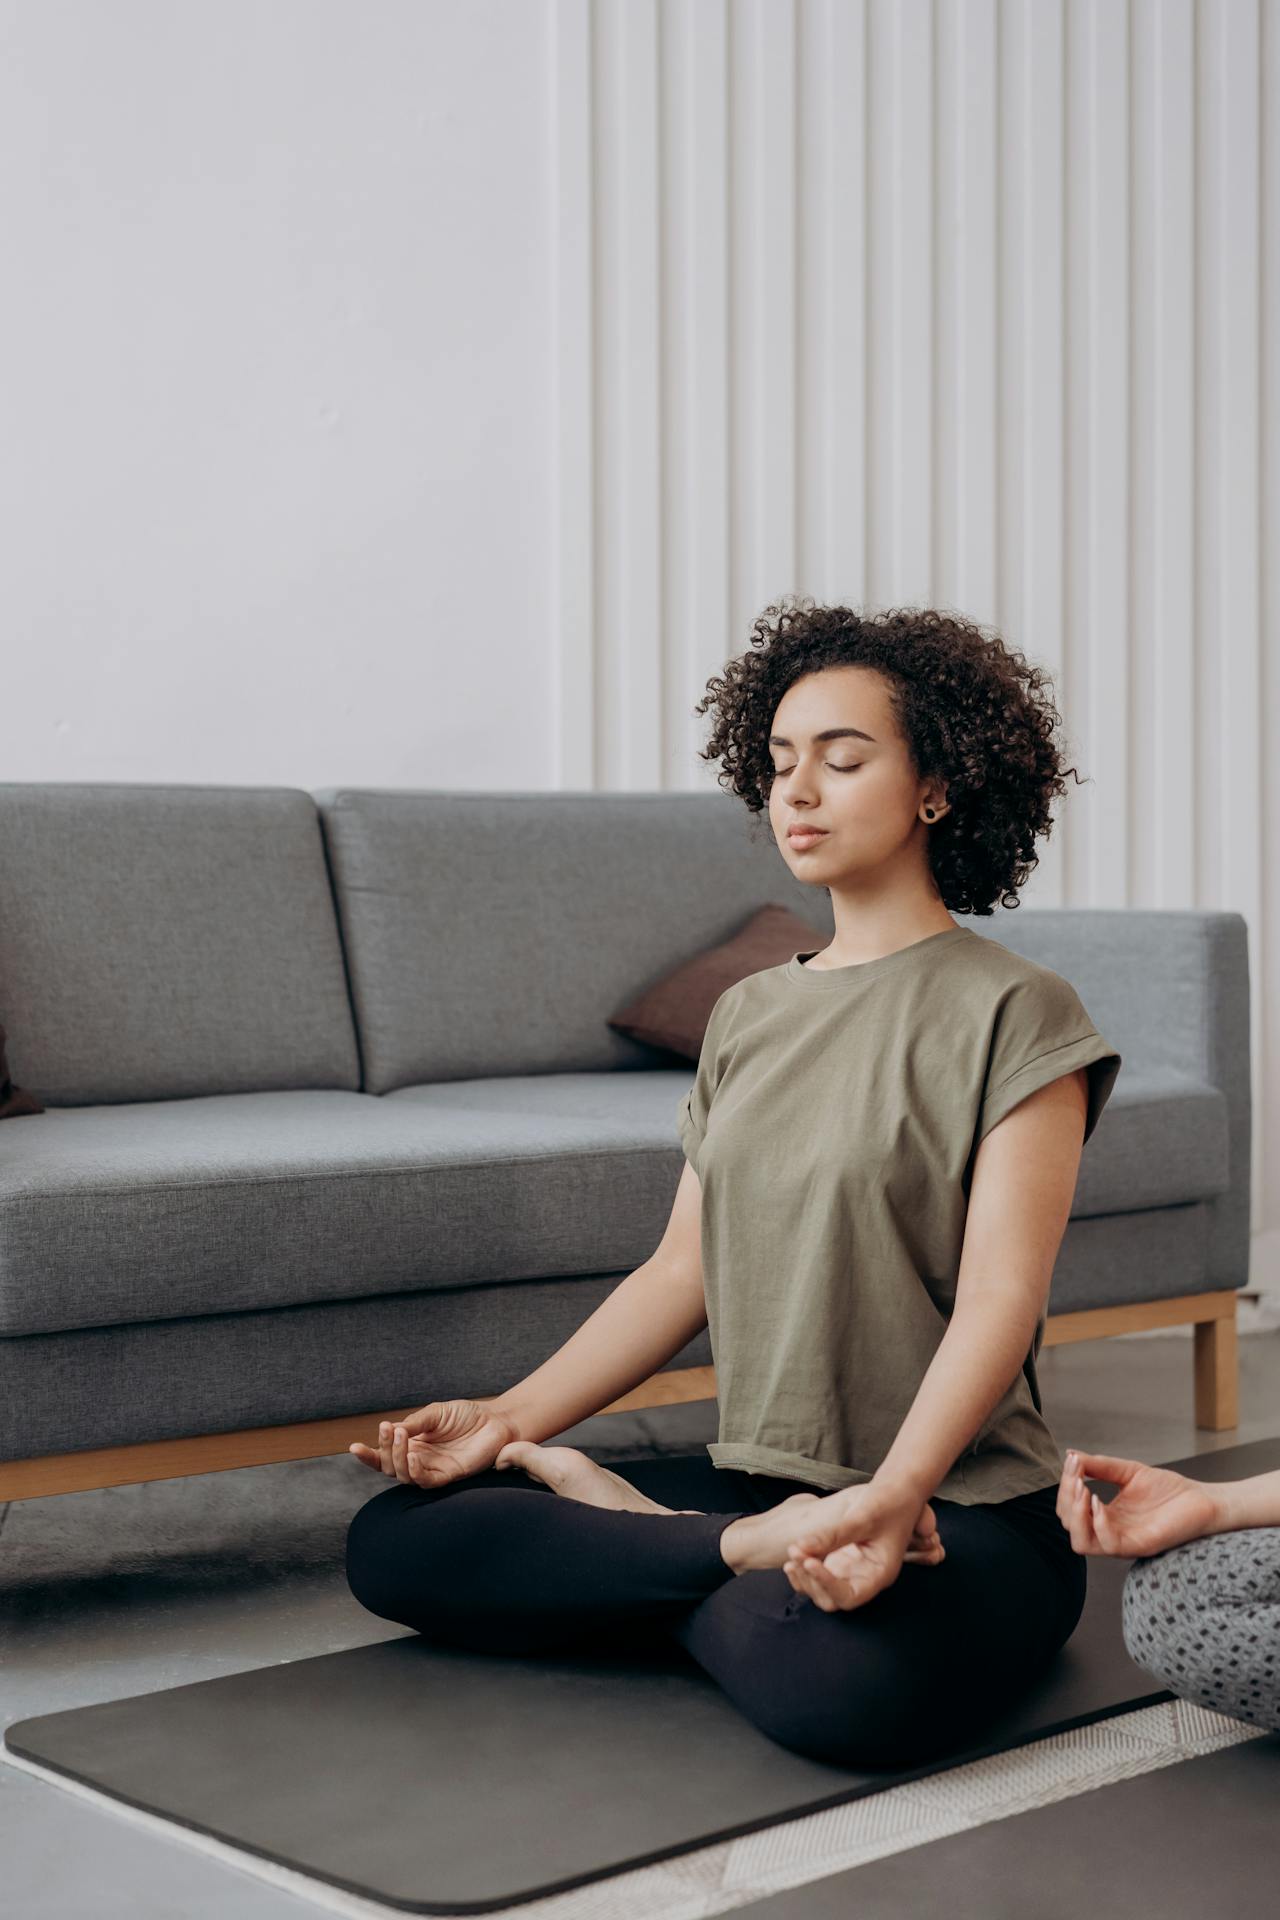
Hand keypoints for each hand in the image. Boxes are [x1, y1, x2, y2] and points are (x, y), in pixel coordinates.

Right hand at [348, 1397, 519, 1488]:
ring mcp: (432, 1470)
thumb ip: (414, 1423)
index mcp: (412, 1445)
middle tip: (390, 1430)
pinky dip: (416, 1471)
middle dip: (384, 1449)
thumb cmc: (465, 1416)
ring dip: (398, 1459)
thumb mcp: (434, 1413)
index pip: (385, 1456)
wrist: (494, 1421)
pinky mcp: (448, 1477)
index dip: (369, 1455)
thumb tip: (392, 1430)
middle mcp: (419, 1460)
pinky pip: (426, 1481)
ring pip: (404, 1476)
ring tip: (401, 1438)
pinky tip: (413, 1457)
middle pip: (390, 1466)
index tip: (353, 1447)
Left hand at [780, 1481, 933, 1611]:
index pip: (849, 1596)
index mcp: (879, 1573)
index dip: (827, 1585)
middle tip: (795, 1553)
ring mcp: (852, 1569)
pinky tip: (795, 1552)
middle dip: (811, 1581)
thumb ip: (833, 1535)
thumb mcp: (863, 1517)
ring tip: (792, 1552)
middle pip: (833, 1598)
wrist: (898, 1488)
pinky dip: (806, 1567)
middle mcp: (865, 1577)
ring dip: (805, 1576)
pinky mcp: (842, 1558)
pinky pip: (820, 1573)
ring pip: (824, 1589)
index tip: (809, 1562)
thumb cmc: (889, 1502)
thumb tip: (800, 1547)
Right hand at [1058, 1449, 1222, 1558]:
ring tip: (1082, 1489)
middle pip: (1069, 1526)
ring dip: (1075, 1515)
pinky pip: (1108, 1544)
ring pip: (1081, 1543)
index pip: (1070, 1509)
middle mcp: (1110, 1532)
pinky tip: (1099, 1501)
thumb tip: (1070, 1455)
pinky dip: (1098, 1522)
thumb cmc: (1169, 1489)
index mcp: (1105, 1516)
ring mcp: (1123, 1541)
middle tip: (1076, 1476)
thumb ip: (1100, 1466)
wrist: (1202, 1500)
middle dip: (1066, 1498)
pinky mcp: (1140, 1546)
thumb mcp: (1128, 1471)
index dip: (1065, 1485)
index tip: (1072, 1461)